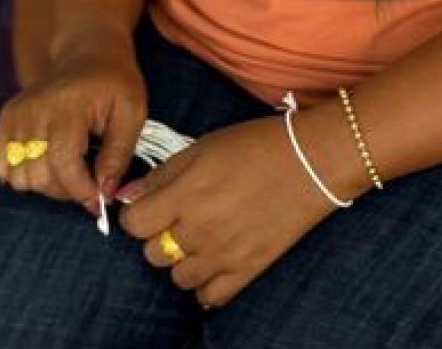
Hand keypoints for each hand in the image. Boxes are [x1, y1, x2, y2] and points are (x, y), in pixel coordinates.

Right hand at [0, 25, 146, 209]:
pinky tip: (48, 162)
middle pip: (39, 175)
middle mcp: (35, 108)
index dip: (81, 190)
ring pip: (19, 177)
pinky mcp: (6, 117)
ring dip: (46, 185)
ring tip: (70, 169)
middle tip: (88, 180)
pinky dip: (24, 174)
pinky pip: (2, 166)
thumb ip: (119, 154)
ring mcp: (16, 113)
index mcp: (68, 105)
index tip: (99, 199)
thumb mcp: (132, 112)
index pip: (63, 164)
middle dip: (67, 190)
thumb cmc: (115, 81)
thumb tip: (105, 193)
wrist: (88, 52)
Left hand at [118, 114, 348, 307]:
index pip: (133, 223)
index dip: (137, 213)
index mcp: (186, 194)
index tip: (148, 205)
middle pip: (152, 254)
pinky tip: (215, 260)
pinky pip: (209, 296)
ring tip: (200, 236)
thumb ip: (163, 174)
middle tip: (179, 216)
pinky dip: (207, 283)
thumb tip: (129, 196)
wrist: (312, 161)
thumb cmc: (257, 145)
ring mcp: (224, 254)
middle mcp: (200, 229)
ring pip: (178, 278)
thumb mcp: (203, 146)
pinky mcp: (248, 270)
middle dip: (159, 235)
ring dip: (182, 259)